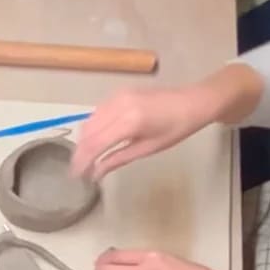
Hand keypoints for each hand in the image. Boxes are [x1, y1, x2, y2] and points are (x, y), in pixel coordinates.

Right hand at [72, 87, 213, 180]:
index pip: (95, 143)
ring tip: (87, 158)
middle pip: (88, 132)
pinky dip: (93, 128)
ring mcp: (117, 96)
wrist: (193, 101)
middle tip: (79, 170)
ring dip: (85, 140)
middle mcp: (119, 105)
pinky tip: (96, 141)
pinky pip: (97, 112)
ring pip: (89, 121)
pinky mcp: (119, 93)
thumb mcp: (147, 149)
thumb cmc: (176, 128)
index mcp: (129, 121)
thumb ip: (117, 159)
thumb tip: (96, 173)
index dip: (82, 161)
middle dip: (80, 152)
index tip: (76, 175)